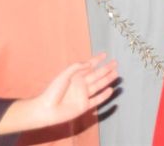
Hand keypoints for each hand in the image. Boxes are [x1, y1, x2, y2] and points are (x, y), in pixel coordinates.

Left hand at [1, 54, 118, 135]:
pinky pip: (96, 100)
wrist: (47, 109)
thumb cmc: (53, 91)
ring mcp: (83, 95)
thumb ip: (76, 67)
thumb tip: (90, 64)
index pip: (88, 66)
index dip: (96, 60)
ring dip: (107, 79)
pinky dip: (104, 95)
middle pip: (96, 75)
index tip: (105, 54)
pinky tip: (111, 90)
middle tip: (115, 63)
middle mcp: (81, 84)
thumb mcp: (64, 75)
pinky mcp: (84, 106)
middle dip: (106, 69)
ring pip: (98, 86)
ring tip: (116, 73)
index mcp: (75, 76)